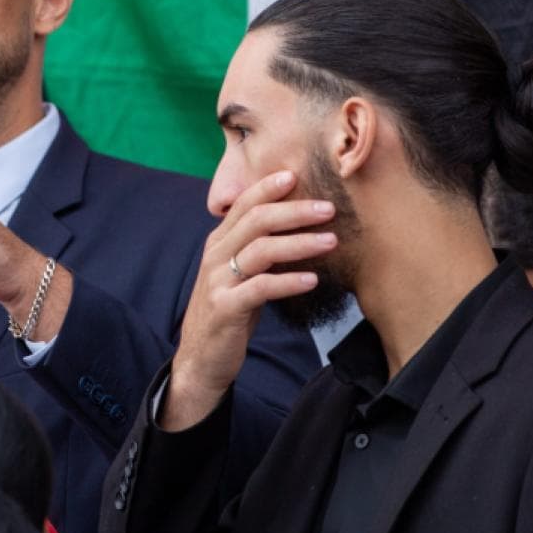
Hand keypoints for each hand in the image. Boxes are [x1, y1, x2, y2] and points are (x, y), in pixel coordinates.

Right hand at [161, 170, 334, 430]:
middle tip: (328, 208)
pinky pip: (260, 288)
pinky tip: (312, 280)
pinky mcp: (225, 308)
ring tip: (331, 242)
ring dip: (300, 243)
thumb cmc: (229, 311)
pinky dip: (288, 281)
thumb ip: (256, 248)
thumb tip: (295, 225)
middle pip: (256, 221)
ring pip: (261, 250)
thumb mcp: (239, 274)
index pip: (243, 205)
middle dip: (294, 211)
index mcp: (218, 242)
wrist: (201, 358)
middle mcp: (215, 255)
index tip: (297, 175)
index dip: (267, 187)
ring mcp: (218, 281)